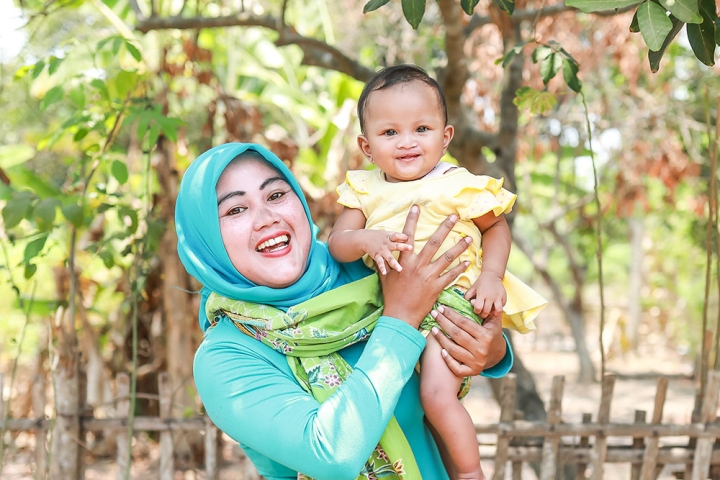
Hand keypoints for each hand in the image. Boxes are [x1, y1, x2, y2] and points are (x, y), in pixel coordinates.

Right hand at [363, 230, 411, 274]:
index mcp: (391, 237)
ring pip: (389, 258)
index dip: (403, 236)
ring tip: (400, 269)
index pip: (397, 235)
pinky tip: (384, 273)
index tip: (408, 238)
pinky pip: (380, 263)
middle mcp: (387, 244)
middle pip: (396, 245)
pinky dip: (382, 268)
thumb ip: (400, 237)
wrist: (365, 238)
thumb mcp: (390, 234)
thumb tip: (413, 238)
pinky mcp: (377, 257)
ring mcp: (382, 251)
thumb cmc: (382, 237)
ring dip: (394, 263)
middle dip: (403, 247)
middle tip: (411, 248)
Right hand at [378, 206, 471, 328]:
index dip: (412, 220)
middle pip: (433, 242)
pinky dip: (459, 268)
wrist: (399, 315)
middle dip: (445, 227)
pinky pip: (451, 275)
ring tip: (469, 238)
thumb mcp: (386, 276)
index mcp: (404, 261)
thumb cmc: (391, 295)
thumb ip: (388, 262)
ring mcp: (428, 276)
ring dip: (459, 247)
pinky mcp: (436, 287)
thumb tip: (384, 252)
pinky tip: (467, 262)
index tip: (417, 207)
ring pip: (447, 258)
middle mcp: (417, 266)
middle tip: (454, 216)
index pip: (407, 236)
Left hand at [429, 306, 505, 376]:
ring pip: (454, 350)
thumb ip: (488, 310)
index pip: (464, 323)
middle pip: (457, 335)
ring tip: (433, 329)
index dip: (451, 314)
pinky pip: (457, 368)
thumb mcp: (494, 321)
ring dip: (441, 339)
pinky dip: (448, 360)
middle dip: (443, 322)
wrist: (498, 355)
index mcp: (486, 336)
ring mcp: (476, 362)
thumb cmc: (492, 334)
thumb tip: (473, 301)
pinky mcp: (472, 372)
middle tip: (434, 314)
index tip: (441, 308)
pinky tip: (441, 350)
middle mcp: (481, 350)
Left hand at [465, 273, 506, 318]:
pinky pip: (503, 307)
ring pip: (498, 311)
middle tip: (482, 313)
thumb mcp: (473, 288)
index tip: (476, 310)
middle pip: (487, 311)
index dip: (476, 311)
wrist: (492, 275)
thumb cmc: (481, 283)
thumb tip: (465, 304)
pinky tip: (495, 306)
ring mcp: (498, 297)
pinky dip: (499, 308)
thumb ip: (467, 296)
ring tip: (491, 312)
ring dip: (494, 314)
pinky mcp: (504, 297)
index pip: (478, 307)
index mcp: (481, 294)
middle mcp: (490, 297)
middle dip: (483, 315)